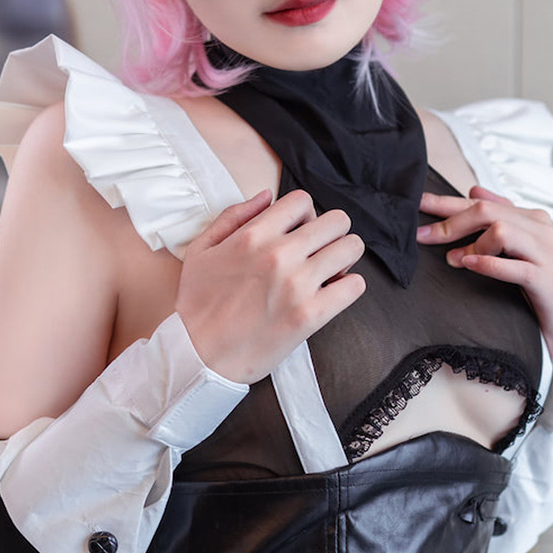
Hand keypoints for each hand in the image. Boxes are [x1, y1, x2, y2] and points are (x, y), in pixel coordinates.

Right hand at [177, 189, 365, 384]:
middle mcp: (278, 255)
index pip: (302, 201)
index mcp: (253, 236)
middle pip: (336, 221)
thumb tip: (265, 196)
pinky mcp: (310, 315)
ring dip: (344, 258)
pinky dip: (349, 287)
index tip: (299, 231)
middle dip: (331, 233)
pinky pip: (355, 286)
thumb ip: (232, 217)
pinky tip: (332, 294)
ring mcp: (297, 285)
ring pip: (351, 248)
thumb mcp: (201, 250)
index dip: (305, 214)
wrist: (199, 356)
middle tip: (320, 251)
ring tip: (329, 272)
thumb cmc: (198, 306)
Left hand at [416, 186, 552, 365]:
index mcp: (530, 218)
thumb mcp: (515, 248)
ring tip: (454, 260)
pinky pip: (515, 267)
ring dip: (471, 245)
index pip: (482, 202)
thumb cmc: (537, 284)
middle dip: (450, 222)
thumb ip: (499, 219)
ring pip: (501, 231)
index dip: (446, 203)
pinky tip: (469, 264)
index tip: (417, 203)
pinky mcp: (546, 279)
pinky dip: (489, 264)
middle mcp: (540, 229)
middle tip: (424, 237)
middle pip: (487, 212)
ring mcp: (546, 252)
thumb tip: (474, 191)